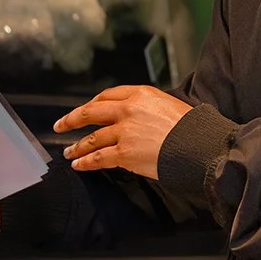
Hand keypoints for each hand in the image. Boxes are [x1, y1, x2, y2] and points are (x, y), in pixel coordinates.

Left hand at [55, 85, 191, 179]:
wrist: (200, 145)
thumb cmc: (191, 127)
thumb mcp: (168, 105)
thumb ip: (148, 107)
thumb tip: (137, 116)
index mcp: (140, 94)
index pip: (107, 96)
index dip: (92, 104)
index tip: (84, 110)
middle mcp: (128, 109)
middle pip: (91, 112)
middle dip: (72, 119)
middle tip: (61, 125)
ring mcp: (124, 131)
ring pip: (92, 138)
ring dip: (77, 146)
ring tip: (69, 152)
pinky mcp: (125, 152)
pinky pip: (98, 157)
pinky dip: (86, 162)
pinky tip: (79, 165)